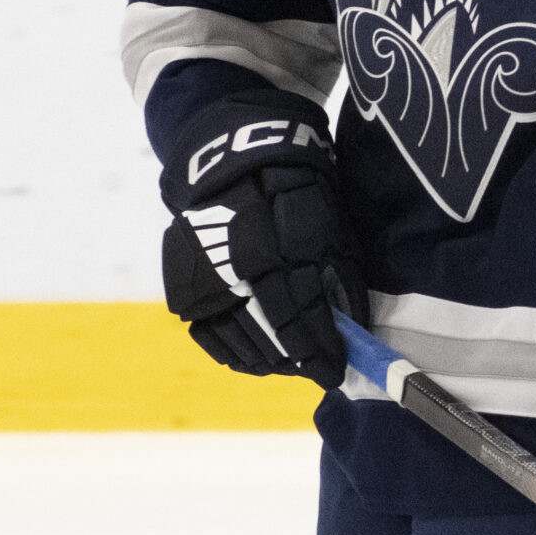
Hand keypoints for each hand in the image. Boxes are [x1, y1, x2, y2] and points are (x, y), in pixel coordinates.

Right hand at [159, 91, 364, 388]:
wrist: (231, 161)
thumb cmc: (293, 188)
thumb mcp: (326, 223)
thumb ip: (337, 277)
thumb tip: (350, 328)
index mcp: (277, 248)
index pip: (302, 316)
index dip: (322, 349)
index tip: (337, 370)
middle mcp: (235, 269)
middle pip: (271, 336)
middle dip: (300, 361)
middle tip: (318, 373)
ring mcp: (205, 280)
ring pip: (240, 342)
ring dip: (271, 362)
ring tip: (292, 367)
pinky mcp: (185, 286)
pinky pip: (209, 336)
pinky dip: (235, 354)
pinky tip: (257, 360)